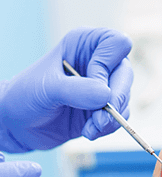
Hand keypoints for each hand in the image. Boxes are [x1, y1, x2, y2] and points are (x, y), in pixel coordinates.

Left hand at [0, 27, 132, 152]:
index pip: (117, 44)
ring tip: (90, 128)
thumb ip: (76, 90)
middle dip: (116, 99)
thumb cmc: (26, 96)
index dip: (107, 65)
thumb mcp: (47, 88)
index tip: (91, 84)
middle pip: (126, 75)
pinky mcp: (105, 109)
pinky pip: (120, 117)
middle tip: (100, 119)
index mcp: (85, 44)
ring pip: (125, 99)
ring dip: (110, 118)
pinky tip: (89, 132)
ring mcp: (104, 87)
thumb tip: (107, 96)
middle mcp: (98, 62)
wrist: (19, 124)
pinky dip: (108, 128)